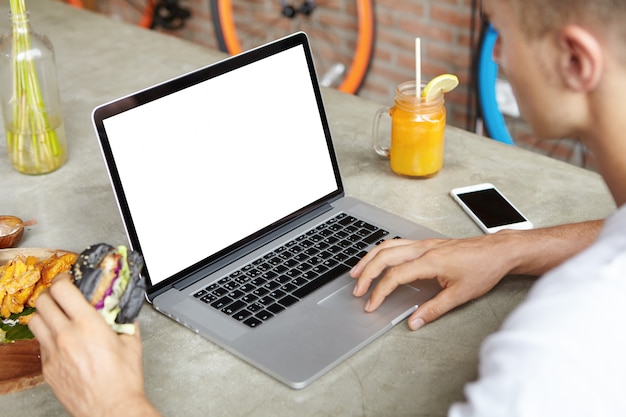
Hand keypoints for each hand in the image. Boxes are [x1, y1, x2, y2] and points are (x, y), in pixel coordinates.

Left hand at [28, 273, 159, 416]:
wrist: (111, 408)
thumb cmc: (123, 380)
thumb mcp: (131, 342)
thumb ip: (125, 319)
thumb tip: (122, 306)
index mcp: (88, 325)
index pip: (63, 289)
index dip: (64, 279)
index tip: (70, 279)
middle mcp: (66, 336)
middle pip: (43, 301)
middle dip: (52, 293)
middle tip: (62, 294)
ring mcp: (53, 353)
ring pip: (35, 321)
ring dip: (45, 313)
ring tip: (57, 315)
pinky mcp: (48, 368)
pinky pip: (40, 344)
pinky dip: (48, 336)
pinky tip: (62, 339)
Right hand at [350, 235, 517, 329]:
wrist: (498, 251)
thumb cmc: (483, 268)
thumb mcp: (460, 295)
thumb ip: (434, 309)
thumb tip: (414, 322)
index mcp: (430, 261)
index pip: (395, 276)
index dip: (380, 291)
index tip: (372, 304)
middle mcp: (424, 248)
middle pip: (384, 256)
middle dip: (367, 273)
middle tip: (357, 290)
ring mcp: (424, 243)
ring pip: (388, 246)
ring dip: (369, 259)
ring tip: (357, 272)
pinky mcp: (427, 243)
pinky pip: (397, 243)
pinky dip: (382, 252)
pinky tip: (378, 259)